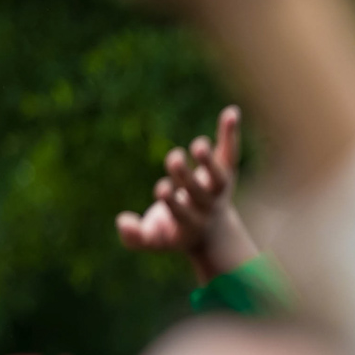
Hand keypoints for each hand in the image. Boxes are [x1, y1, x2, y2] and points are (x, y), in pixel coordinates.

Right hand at [116, 105, 258, 283]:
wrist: (212, 232)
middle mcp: (207, 207)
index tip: (162, 188)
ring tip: (199, 145)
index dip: (172, 201)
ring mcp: (218, 189)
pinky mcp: (225, 171)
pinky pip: (230, 153)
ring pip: (219, 177)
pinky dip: (230, 134)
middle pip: (200, 193)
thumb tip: (122, 221)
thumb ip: (135, 237)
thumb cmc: (174, 233)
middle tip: (174, 159)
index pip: (182, 212)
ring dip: (210, 160)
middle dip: (187, 177)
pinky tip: (232, 113)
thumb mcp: (154, 241)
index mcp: (189, 223)